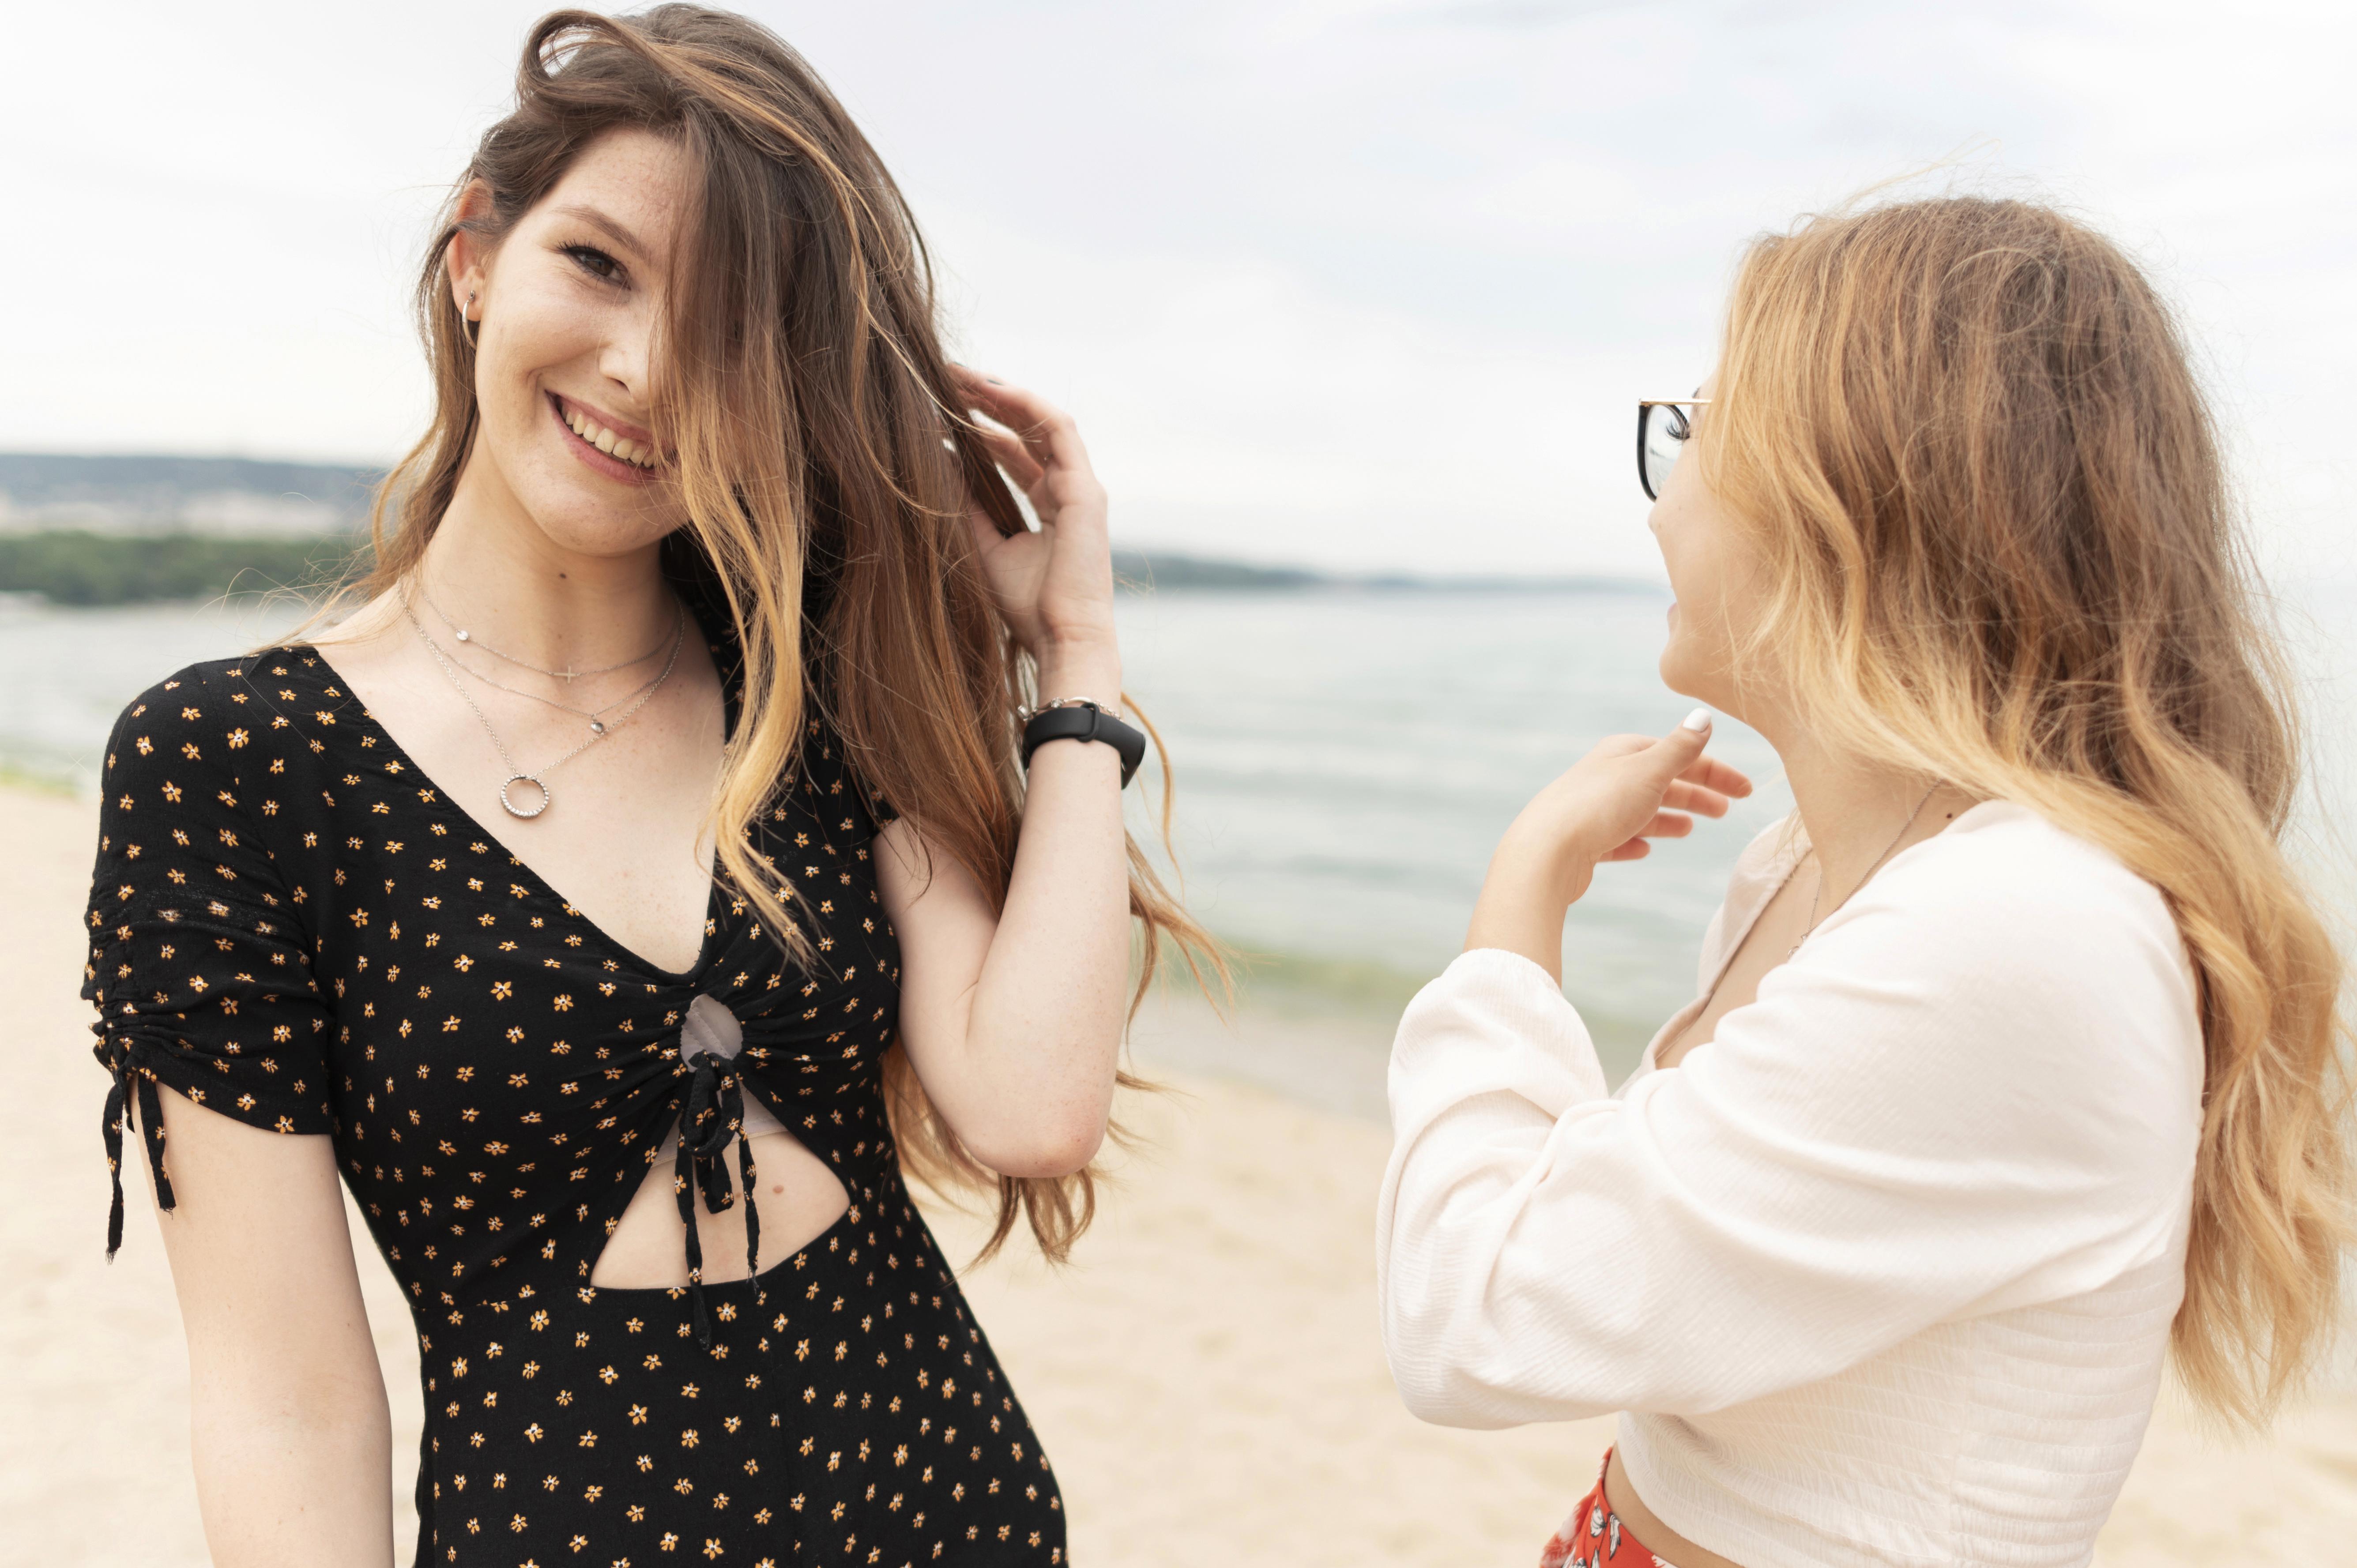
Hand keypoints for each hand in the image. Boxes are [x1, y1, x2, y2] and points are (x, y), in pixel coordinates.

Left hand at [951, 367, 1119, 688]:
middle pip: (1028, 431)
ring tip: (961, 378)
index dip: (981, 428)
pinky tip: (993, 391)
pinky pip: (1058, 430)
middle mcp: (1067, 491)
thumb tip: (938, 463)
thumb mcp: (984, 547)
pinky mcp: (1086, 490)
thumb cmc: (1027, 609)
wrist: (1062, 640)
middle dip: (988, 402)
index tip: (940, 410)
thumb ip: (967, 506)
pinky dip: (1026, 406)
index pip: (1015, 452)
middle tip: (946, 378)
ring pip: (1042, 422)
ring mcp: (1081, 488)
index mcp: (1049, 507)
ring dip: (1003, 395)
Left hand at [1466, 711, 1752, 979]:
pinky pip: (1614, 839)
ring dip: (1665, 817)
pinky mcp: (1582, 843)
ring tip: (1688, 829)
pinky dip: (1633, 842)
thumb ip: (1680, 747)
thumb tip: (1703, 714)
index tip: (1746, 791)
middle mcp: (1605, 776)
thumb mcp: (1649, 771)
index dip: (1715, 771)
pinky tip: (1643, 851)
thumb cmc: (1599, 806)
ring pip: (1638, 811)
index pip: (1678, 755)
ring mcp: (1592, 809)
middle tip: (1726, 811)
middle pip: (1660, 782)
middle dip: (1694, 793)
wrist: (1545, 852)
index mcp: (1623, 753)